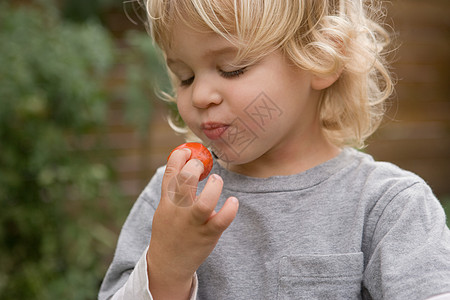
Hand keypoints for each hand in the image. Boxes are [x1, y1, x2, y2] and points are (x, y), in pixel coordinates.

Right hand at [147, 148, 238, 298]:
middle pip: (185, 182)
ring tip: (217, 181)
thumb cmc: (170, 229)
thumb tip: (188, 162)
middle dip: (195, 167)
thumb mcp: (165, 207)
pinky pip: (221, 221)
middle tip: (203, 166)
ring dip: (214, 187)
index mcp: (167, 200)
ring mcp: (193, 224)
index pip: (170, 171)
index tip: (189, 150)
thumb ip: (175, 188)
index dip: (180, 156)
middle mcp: (178, 210)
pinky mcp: (207, 235)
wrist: (168, 263)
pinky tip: (233, 201)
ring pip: (204, 203)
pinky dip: (229, 209)